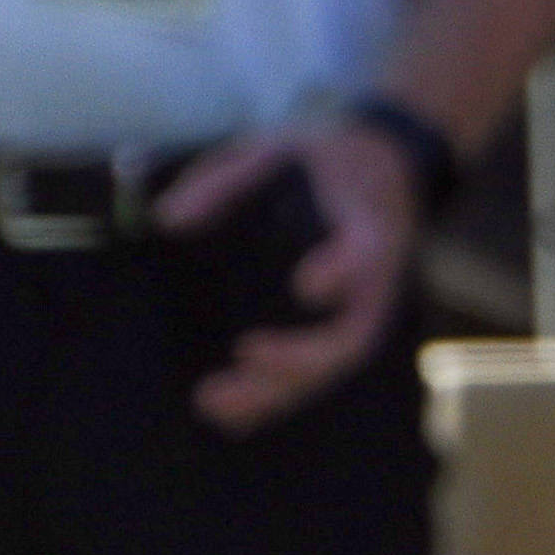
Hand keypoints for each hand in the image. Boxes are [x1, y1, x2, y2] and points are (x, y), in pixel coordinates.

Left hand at [165, 114, 424, 429]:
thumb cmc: (331, 155)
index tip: (305, 286)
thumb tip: (168, 219)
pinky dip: (276, 395)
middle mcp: (375, 279)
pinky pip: (317, 370)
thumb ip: (227, 179)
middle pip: (349, 337)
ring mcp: (364, 309)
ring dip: (276, 390)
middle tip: (242, 357)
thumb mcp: (281, 143)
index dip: (342, 271)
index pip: (368, 250)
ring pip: (330, 367)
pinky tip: (230, 412)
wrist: (386, 164)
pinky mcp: (347, 325)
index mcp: (368, 222)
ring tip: (213, 400)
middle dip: (297, 359)